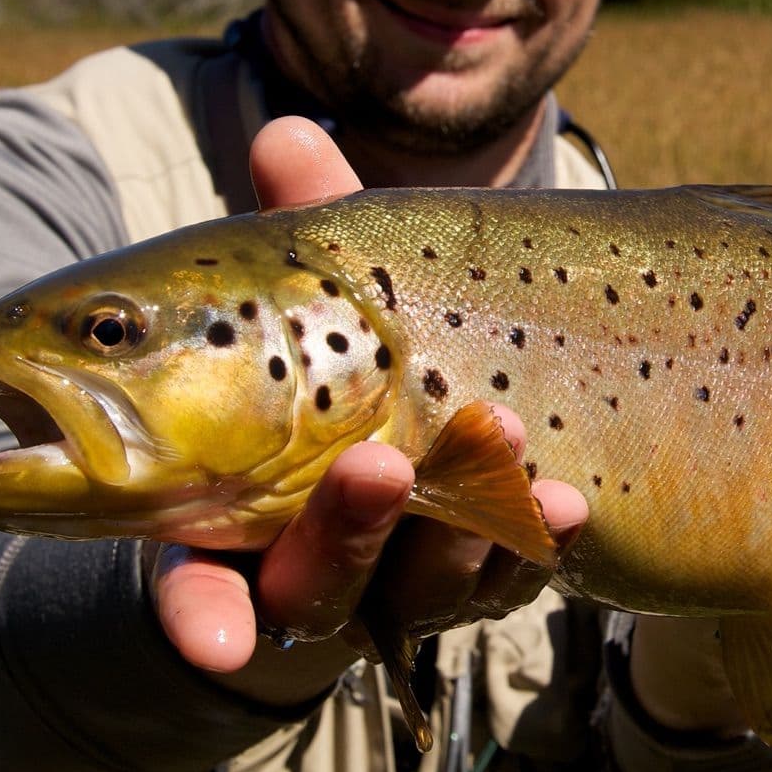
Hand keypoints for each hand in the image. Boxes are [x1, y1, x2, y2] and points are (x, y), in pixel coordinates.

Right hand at [152, 118, 588, 705]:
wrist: (439, 403)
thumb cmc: (336, 342)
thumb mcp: (319, 282)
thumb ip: (303, 221)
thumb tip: (287, 132)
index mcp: (229, 514)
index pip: (196, 586)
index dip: (200, 616)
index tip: (213, 638)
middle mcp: (311, 565)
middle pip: (316, 587)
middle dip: (344, 534)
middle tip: (373, 464)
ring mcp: (403, 578)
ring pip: (422, 590)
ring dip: (458, 530)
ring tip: (501, 438)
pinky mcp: (486, 572)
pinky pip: (512, 577)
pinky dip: (540, 543)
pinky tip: (574, 501)